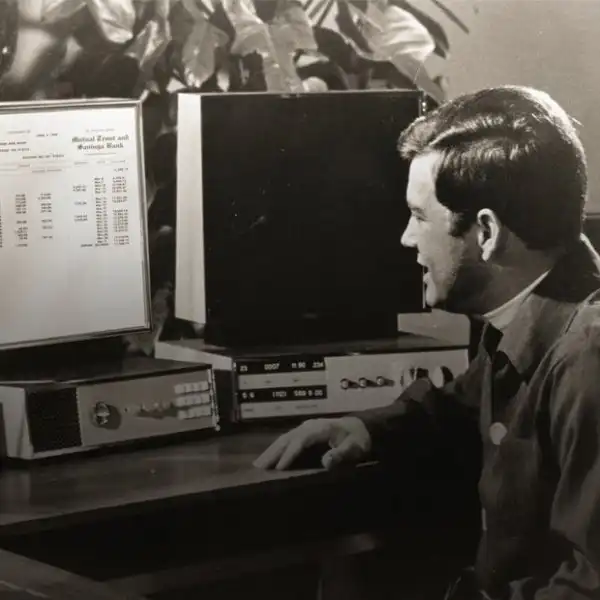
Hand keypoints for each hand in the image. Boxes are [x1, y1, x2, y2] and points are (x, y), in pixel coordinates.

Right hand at [253, 416, 371, 469]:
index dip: (290, 454)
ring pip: (284, 438)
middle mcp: (309, 426)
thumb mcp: (355, 448)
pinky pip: (287, 439)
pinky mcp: (304, 432)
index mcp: (320, 429)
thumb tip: (325, 462)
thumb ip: (341, 454)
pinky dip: (277, 448)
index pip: (301, 441)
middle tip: (258, 467)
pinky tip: (269, 457)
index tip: (279, 468)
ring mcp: (305, 427)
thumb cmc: (358, 439)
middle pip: (287, 438)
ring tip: (258, 464)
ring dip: (271, 451)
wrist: (361, 426)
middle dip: (273, 452)